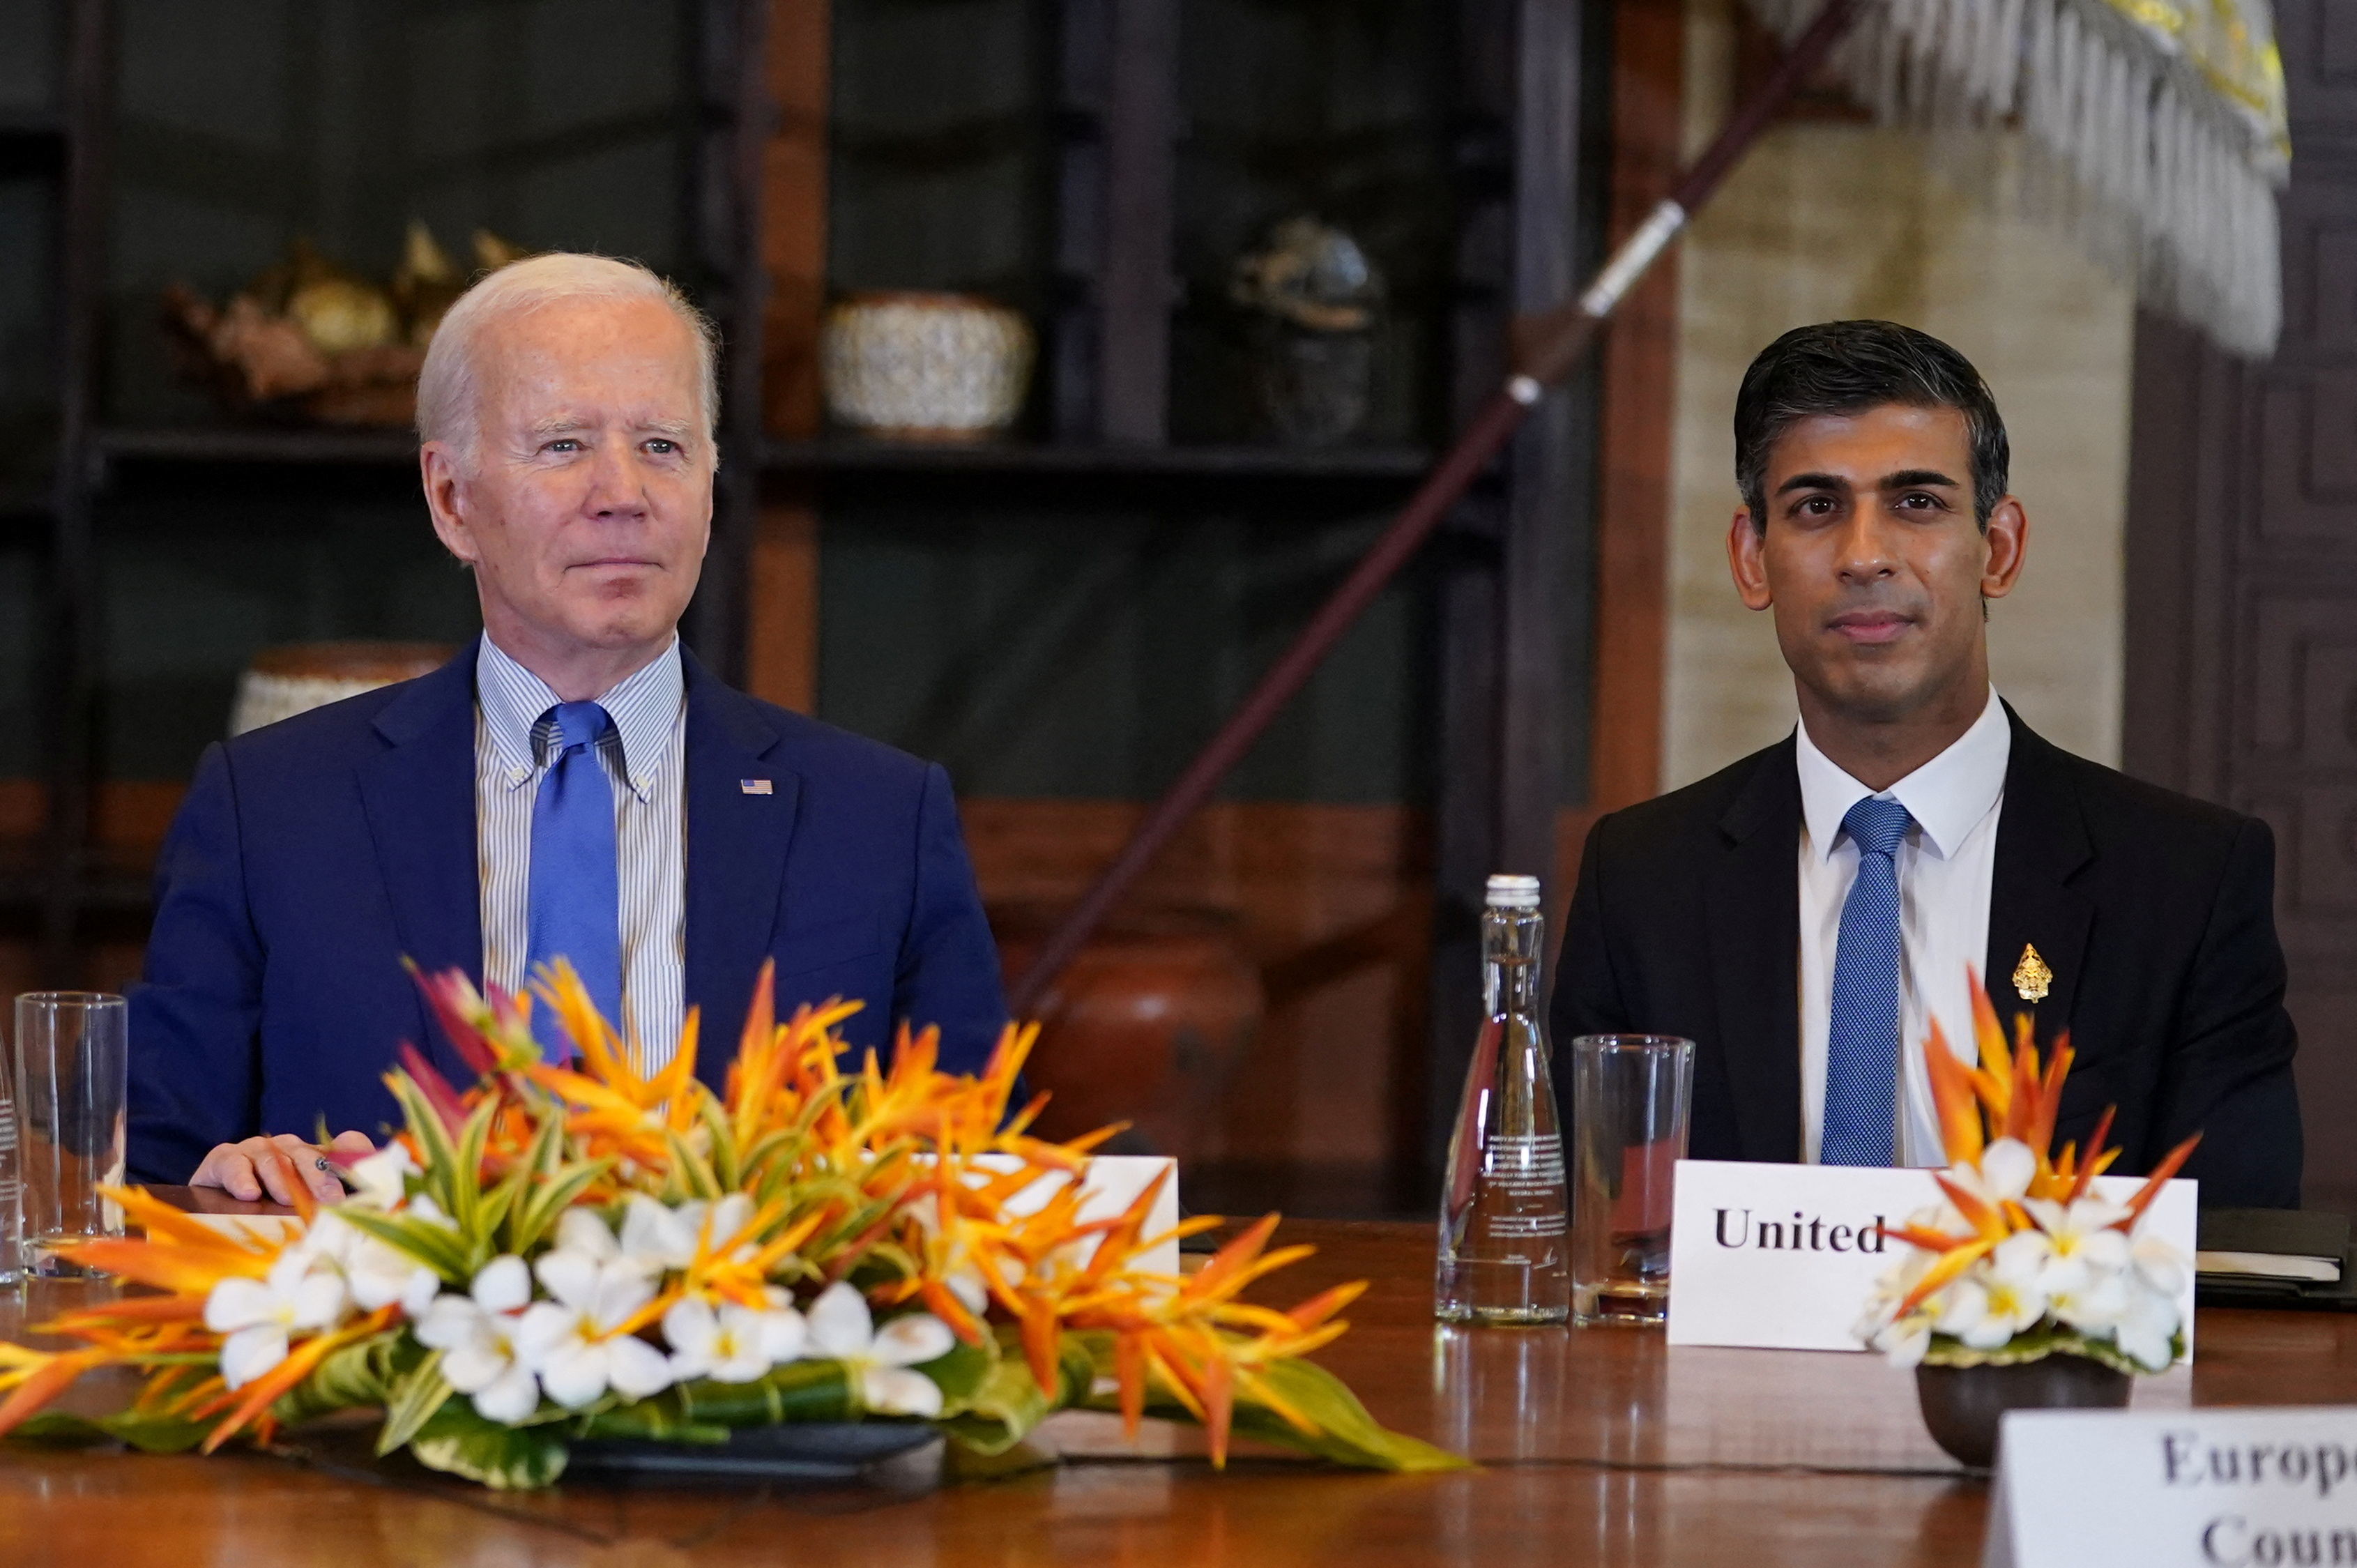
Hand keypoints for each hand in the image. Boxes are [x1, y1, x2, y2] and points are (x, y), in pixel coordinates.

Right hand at [191, 1130, 376, 1204]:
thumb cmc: (263, 1217)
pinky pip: (233, 1162)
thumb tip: (355, 1216)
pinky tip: (248, 1193)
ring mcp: (255, 1151)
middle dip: (320, 1178)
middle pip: (308, 1156)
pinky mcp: (224, 1158)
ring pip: (273, 1158)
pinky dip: (241, 1177)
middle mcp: (288, 1150)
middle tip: (330, 1200)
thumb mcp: (300, 1216)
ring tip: (286, 1200)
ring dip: (281, 1180)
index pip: (344, 1148)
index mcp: (314, 1160)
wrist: (209, 1215)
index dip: (355, 1159)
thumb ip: (328, 1210)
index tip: (363, 1179)